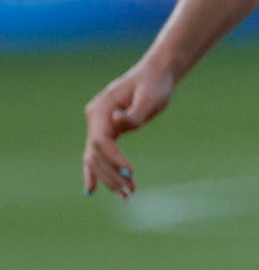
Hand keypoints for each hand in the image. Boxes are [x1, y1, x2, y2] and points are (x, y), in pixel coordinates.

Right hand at [82, 63, 176, 196]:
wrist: (156, 74)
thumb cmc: (155, 83)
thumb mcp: (151, 96)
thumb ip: (135, 112)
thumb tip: (118, 122)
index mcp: (101, 109)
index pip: (100, 141)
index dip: (113, 159)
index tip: (130, 173)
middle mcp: (95, 118)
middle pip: (95, 154)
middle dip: (111, 175)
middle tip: (130, 193)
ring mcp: (98, 125)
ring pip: (95, 158)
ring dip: (108, 178)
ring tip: (126, 196)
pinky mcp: (107, 131)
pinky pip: (97, 155)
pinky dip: (95, 172)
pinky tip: (92, 190)